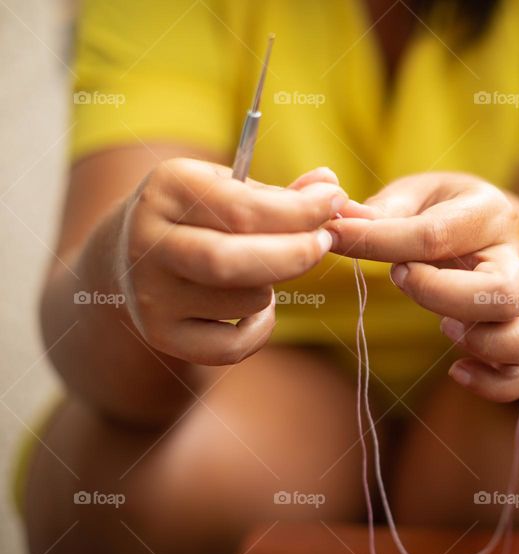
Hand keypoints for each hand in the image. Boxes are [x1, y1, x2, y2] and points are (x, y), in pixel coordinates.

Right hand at [117, 160, 345, 364]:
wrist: (127, 254)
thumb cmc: (198, 214)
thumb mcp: (228, 187)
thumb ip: (280, 192)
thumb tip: (331, 184)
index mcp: (166, 192)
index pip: (241, 210)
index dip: (300, 211)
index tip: (335, 202)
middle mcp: (149, 244)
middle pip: (232, 262)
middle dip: (294, 254)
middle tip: (324, 242)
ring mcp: (151, 296)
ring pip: (244, 301)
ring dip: (272, 287)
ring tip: (263, 271)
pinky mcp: (161, 336)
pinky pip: (232, 347)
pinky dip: (260, 330)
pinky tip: (255, 310)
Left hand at [328, 172, 518, 400]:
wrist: (485, 225)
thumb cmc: (444, 209)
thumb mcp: (415, 194)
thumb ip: (383, 211)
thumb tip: (341, 222)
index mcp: (489, 213)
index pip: (437, 235)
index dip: (381, 241)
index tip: (340, 236)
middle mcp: (516, 260)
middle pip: (503, 293)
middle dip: (441, 296)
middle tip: (402, 278)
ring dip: (485, 341)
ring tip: (445, 326)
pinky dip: (495, 383)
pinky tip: (457, 370)